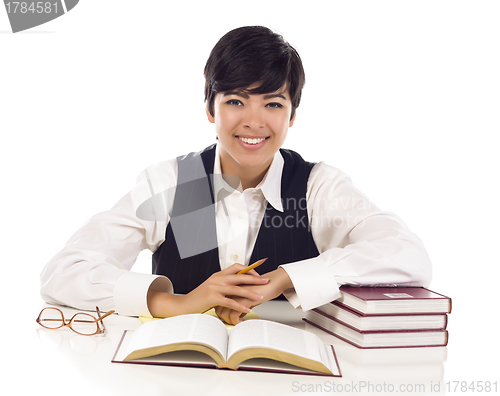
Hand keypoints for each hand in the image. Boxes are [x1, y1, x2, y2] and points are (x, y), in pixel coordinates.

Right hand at [147, 263, 268, 317]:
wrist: (182, 306)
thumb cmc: (198, 299)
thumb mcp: (211, 288)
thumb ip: (222, 286)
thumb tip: (236, 287)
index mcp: (217, 275)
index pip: (236, 267)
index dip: (248, 269)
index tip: (258, 274)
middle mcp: (216, 279)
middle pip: (240, 276)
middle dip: (255, 279)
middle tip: (266, 281)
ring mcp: (214, 288)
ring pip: (237, 289)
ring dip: (250, 293)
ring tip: (260, 297)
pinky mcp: (212, 298)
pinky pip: (230, 302)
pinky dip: (240, 306)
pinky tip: (247, 310)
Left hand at [214, 267, 292, 324]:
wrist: (271, 282)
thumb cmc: (261, 287)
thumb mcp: (247, 294)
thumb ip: (239, 301)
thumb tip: (237, 315)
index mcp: (229, 286)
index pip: (217, 302)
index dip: (220, 312)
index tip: (226, 317)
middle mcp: (230, 290)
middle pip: (218, 308)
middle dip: (223, 318)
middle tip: (231, 322)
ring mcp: (235, 295)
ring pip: (224, 313)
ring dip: (229, 321)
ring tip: (236, 323)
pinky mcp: (243, 300)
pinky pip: (234, 315)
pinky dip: (236, 321)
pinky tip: (241, 322)